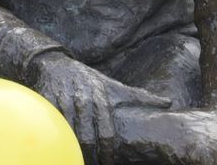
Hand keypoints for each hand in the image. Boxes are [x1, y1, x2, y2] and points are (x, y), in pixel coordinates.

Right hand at [30, 52, 169, 163]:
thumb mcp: (113, 86)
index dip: (109, 152)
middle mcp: (84, 99)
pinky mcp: (47, 101)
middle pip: (88, 136)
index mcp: (101, 98)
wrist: (54, 63)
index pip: (107, 132)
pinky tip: (64, 148)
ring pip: (71, 132)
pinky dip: (59, 138)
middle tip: (95, 164)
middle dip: (92, 155)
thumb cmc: (88, 79)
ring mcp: (64, 100)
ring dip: (75, 149)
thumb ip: (140, 97)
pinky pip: (54, 125)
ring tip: (81, 159)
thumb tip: (169, 102)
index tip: (110, 163)